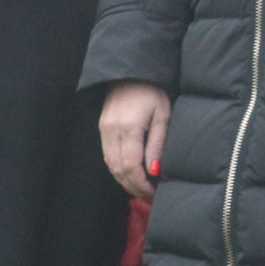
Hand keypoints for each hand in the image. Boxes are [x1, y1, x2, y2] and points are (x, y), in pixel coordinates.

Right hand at [101, 82, 172, 198]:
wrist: (130, 71)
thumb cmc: (152, 91)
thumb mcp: (162, 114)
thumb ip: (157, 143)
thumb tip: (154, 170)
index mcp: (129, 127)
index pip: (130, 165)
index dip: (140, 183)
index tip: (152, 191)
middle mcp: (111, 130)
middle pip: (117, 169)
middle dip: (132, 185)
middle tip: (147, 194)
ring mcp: (103, 129)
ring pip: (110, 164)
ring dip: (123, 179)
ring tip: (139, 187)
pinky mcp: (101, 127)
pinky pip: (107, 155)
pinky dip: (117, 168)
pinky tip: (128, 173)